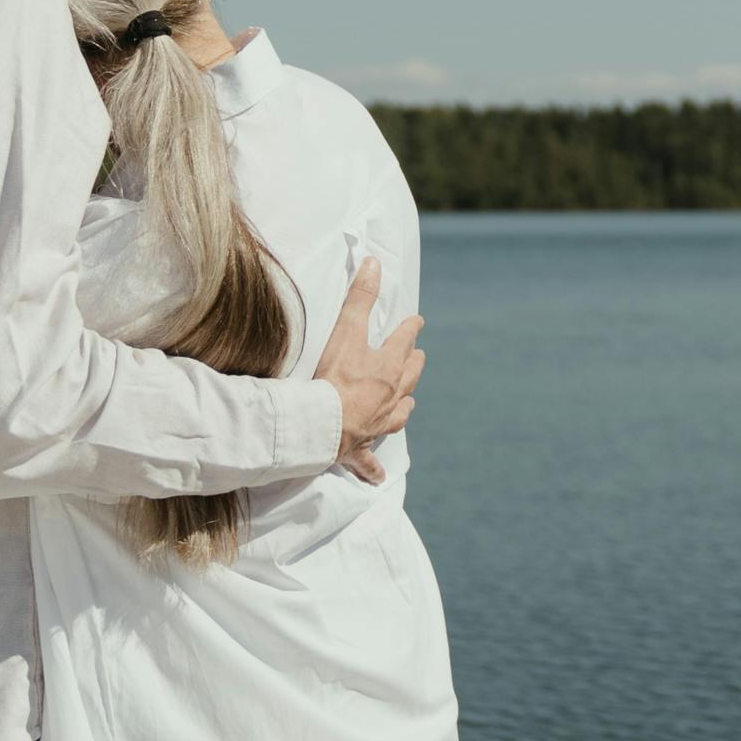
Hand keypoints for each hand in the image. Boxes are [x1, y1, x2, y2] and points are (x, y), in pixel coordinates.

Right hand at [313, 259, 423, 485]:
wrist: (321, 426)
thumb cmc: (333, 378)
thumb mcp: (347, 330)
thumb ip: (360, 297)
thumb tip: (374, 263)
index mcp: (387, 367)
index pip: (404, 341)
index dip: (410, 329)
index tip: (417, 321)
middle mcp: (389, 396)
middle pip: (408, 378)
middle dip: (414, 365)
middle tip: (419, 357)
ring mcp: (376, 423)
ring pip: (398, 414)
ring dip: (404, 405)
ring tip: (409, 401)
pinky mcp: (359, 448)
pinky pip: (368, 461)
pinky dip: (372, 467)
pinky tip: (377, 477)